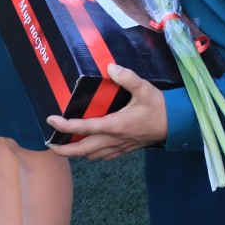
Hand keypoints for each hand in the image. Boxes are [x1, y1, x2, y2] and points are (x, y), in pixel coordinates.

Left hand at [46, 64, 166, 160]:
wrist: (175, 124)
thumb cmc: (158, 106)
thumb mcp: (144, 88)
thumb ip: (127, 78)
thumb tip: (110, 67)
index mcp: (115, 125)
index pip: (84, 128)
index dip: (64, 126)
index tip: (51, 119)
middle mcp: (113, 139)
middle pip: (82, 150)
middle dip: (63, 149)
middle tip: (49, 143)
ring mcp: (118, 147)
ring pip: (90, 155)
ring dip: (75, 153)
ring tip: (64, 145)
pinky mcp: (124, 150)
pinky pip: (102, 156)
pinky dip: (90, 154)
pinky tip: (87, 147)